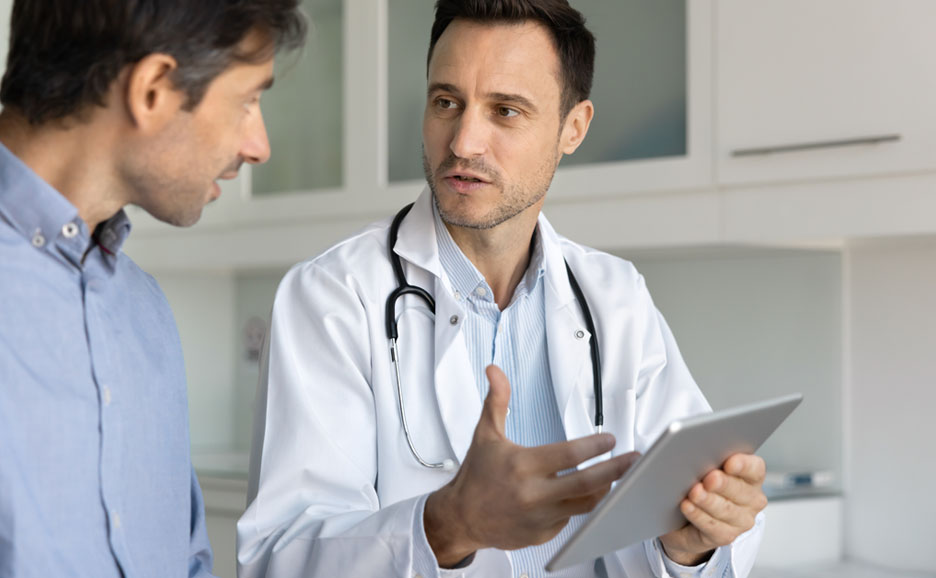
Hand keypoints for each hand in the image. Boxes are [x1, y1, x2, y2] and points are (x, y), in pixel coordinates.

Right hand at [424, 365, 638, 566]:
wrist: (461, 518)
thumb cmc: (476, 475)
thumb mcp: (485, 434)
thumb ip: (496, 401)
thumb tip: (495, 371)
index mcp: (523, 465)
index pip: (570, 455)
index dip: (594, 447)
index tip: (610, 440)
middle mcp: (533, 494)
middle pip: (588, 483)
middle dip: (616, 469)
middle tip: (633, 459)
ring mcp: (539, 518)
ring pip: (585, 505)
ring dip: (604, 489)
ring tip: (616, 475)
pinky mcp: (542, 535)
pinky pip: (570, 520)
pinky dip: (579, 506)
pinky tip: (584, 494)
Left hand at [659, 453, 767, 565]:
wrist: (683, 518)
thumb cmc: (693, 483)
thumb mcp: (696, 464)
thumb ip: (699, 454)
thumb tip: (685, 441)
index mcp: (749, 476)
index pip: (755, 467)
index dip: (744, 464)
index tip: (729, 461)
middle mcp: (750, 499)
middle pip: (741, 491)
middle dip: (723, 483)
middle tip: (709, 476)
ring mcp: (740, 520)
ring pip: (727, 511)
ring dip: (709, 501)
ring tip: (694, 492)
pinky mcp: (724, 536)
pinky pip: (713, 527)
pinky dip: (698, 516)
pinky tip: (686, 506)